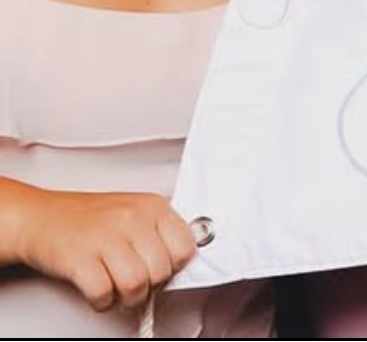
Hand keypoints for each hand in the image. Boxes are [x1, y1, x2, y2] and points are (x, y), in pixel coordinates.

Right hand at [17, 189, 196, 311]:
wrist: (40, 217)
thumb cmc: (88, 219)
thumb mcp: (135, 213)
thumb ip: (160, 233)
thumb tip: (182, 264)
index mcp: (153, 206)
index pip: (186, 247)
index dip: (174, 267)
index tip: (161, 271)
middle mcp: (132, 218)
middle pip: (161, 271)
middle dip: (150, 286)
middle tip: (137, 284)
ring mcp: (105, 237)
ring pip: (136, 285)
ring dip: (128, 299)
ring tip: (119, 293)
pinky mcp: (80, 259)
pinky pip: (104, 294)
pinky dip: (102, 302)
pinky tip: (99, 292)